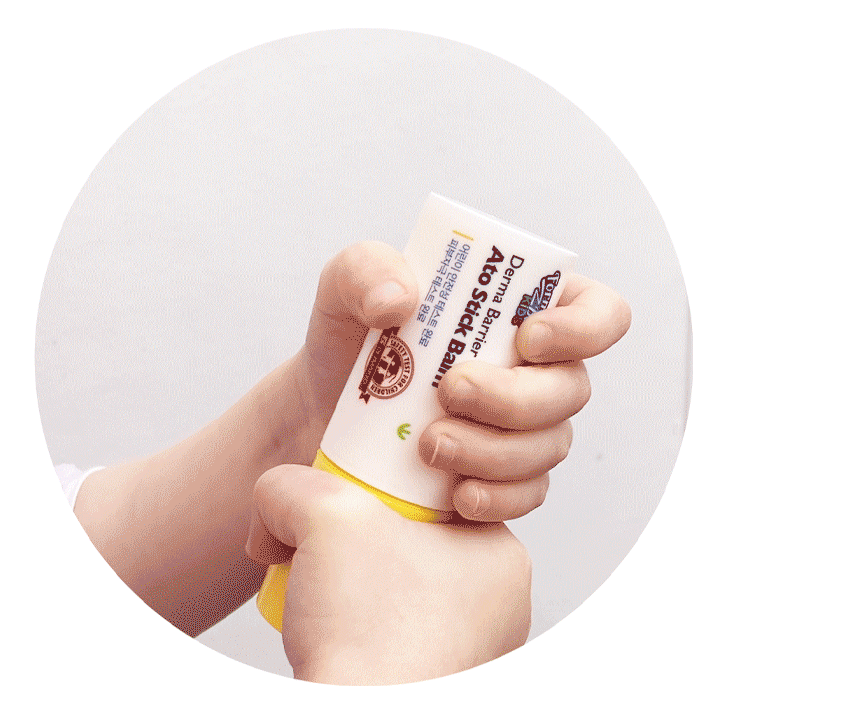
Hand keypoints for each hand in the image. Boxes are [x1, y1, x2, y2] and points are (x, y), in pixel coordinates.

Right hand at [246, 464, 531, 684]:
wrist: (356, 724)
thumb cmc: (368, 634)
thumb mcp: (322, 515)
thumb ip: (292, 485)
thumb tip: (277, 501)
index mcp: (500, 555)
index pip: (435, 492)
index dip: (380, 481)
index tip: (344, 492)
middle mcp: (497, 607)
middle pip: (408, 539)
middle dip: (355, 537)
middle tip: (320, 541)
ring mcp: (468, 651)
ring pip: (394, 588)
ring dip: (349, 582)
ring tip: (317, 588)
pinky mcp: (432, 681)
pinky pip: (386, 634)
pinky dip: (352, 626)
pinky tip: (327, 627)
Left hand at [291, 242, 630, 519]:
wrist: (320, 415)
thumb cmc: (349, 341)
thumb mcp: (343, 289)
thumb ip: (365, 269)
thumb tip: (401, 297)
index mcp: (523, 310)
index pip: (598, 312)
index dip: (584, 327)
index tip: (527, 338)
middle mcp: (538, 371)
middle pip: (572, 388)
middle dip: (514, 396)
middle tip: (451, 390)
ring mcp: (525, 430)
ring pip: (548, 447)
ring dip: (493, 450)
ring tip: (430, 445)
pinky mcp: (503, 480)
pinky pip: (525, 496)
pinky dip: (495, 496)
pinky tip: (457, 493)